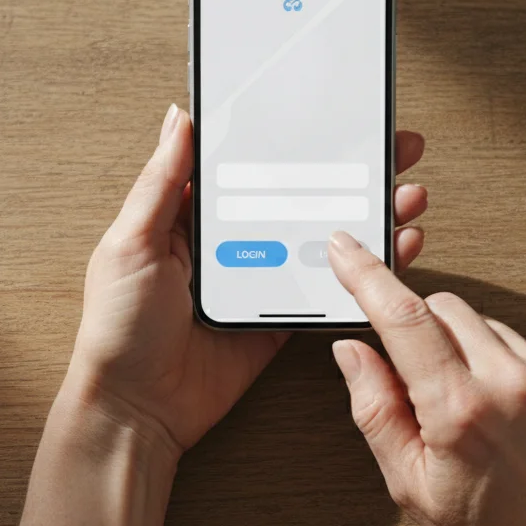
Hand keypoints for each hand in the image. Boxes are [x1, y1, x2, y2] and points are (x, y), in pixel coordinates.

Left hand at [64, 104, 430, 461]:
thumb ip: (160, 183)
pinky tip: (395, 249)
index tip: (336, 116)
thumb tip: (179, 119)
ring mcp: (260, 278)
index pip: (252, 162)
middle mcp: (232, 240)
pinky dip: (364, 270)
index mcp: (192, 214)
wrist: (137, 409)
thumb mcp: (130, 243)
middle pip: (300, 194)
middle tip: (394, 148)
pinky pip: (327, 288)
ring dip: (368, 214)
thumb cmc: (118, 327)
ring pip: (323, 237)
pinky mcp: (279, 317)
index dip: (294, 138)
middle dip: (351, 170)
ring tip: (407, 195)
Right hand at [327, 233, 525, 525]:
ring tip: (469, 406)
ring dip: (463, 347)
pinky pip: (524, 344)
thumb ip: (374, 409)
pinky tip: (505, 409)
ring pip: (485, 323)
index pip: (404, 318)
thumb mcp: (409, 484)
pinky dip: (503, 363)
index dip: (368, 276)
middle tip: (416, 376)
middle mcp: (512, 384)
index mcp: (460, 410)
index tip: (346, 250)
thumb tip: (353, 351)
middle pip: (444, 307)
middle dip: (418, 325)